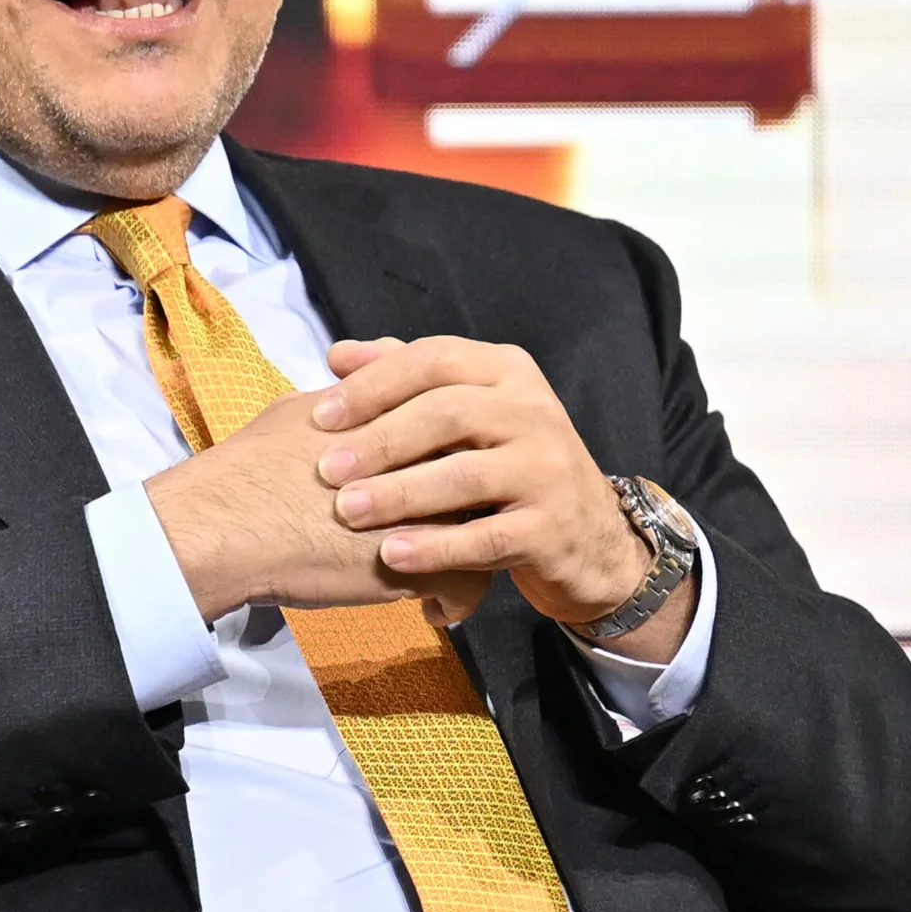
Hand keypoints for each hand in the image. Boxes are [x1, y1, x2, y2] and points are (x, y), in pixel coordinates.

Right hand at [143, 388, 492, 625]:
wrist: (231, 524)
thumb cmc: (256, 467)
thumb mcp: (304, 409)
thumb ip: (351, 393)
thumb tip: (356, 373)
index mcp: (408, 416)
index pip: (462, 429)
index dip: (454, 456)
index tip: (439, 479)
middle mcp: (435, 458)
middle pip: (484, 478)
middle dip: (474, 504)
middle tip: (456, 526)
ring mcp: (439, 510)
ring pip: (486, 532)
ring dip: (473, 554)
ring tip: (446, 569)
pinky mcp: (430, 563)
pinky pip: (471, 585)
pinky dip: (456, 603)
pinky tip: (431, 611)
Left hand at [311, 335, 697, 662]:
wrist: (589, 536)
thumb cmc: (507, 469)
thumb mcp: (470, 415)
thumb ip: (409, 380)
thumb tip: (338, 355)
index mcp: (508, 371)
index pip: (435, 359)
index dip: (374, 383)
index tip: (321, 415)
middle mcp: (535, 410)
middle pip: (447, 412)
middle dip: (380, 440)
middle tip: (325, 468)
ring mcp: (549, 469)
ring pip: (464, 475)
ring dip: (399, 493)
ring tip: (347, 510)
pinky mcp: (552, 528)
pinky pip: (485, 537)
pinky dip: (435, 547)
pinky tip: (391, 556)